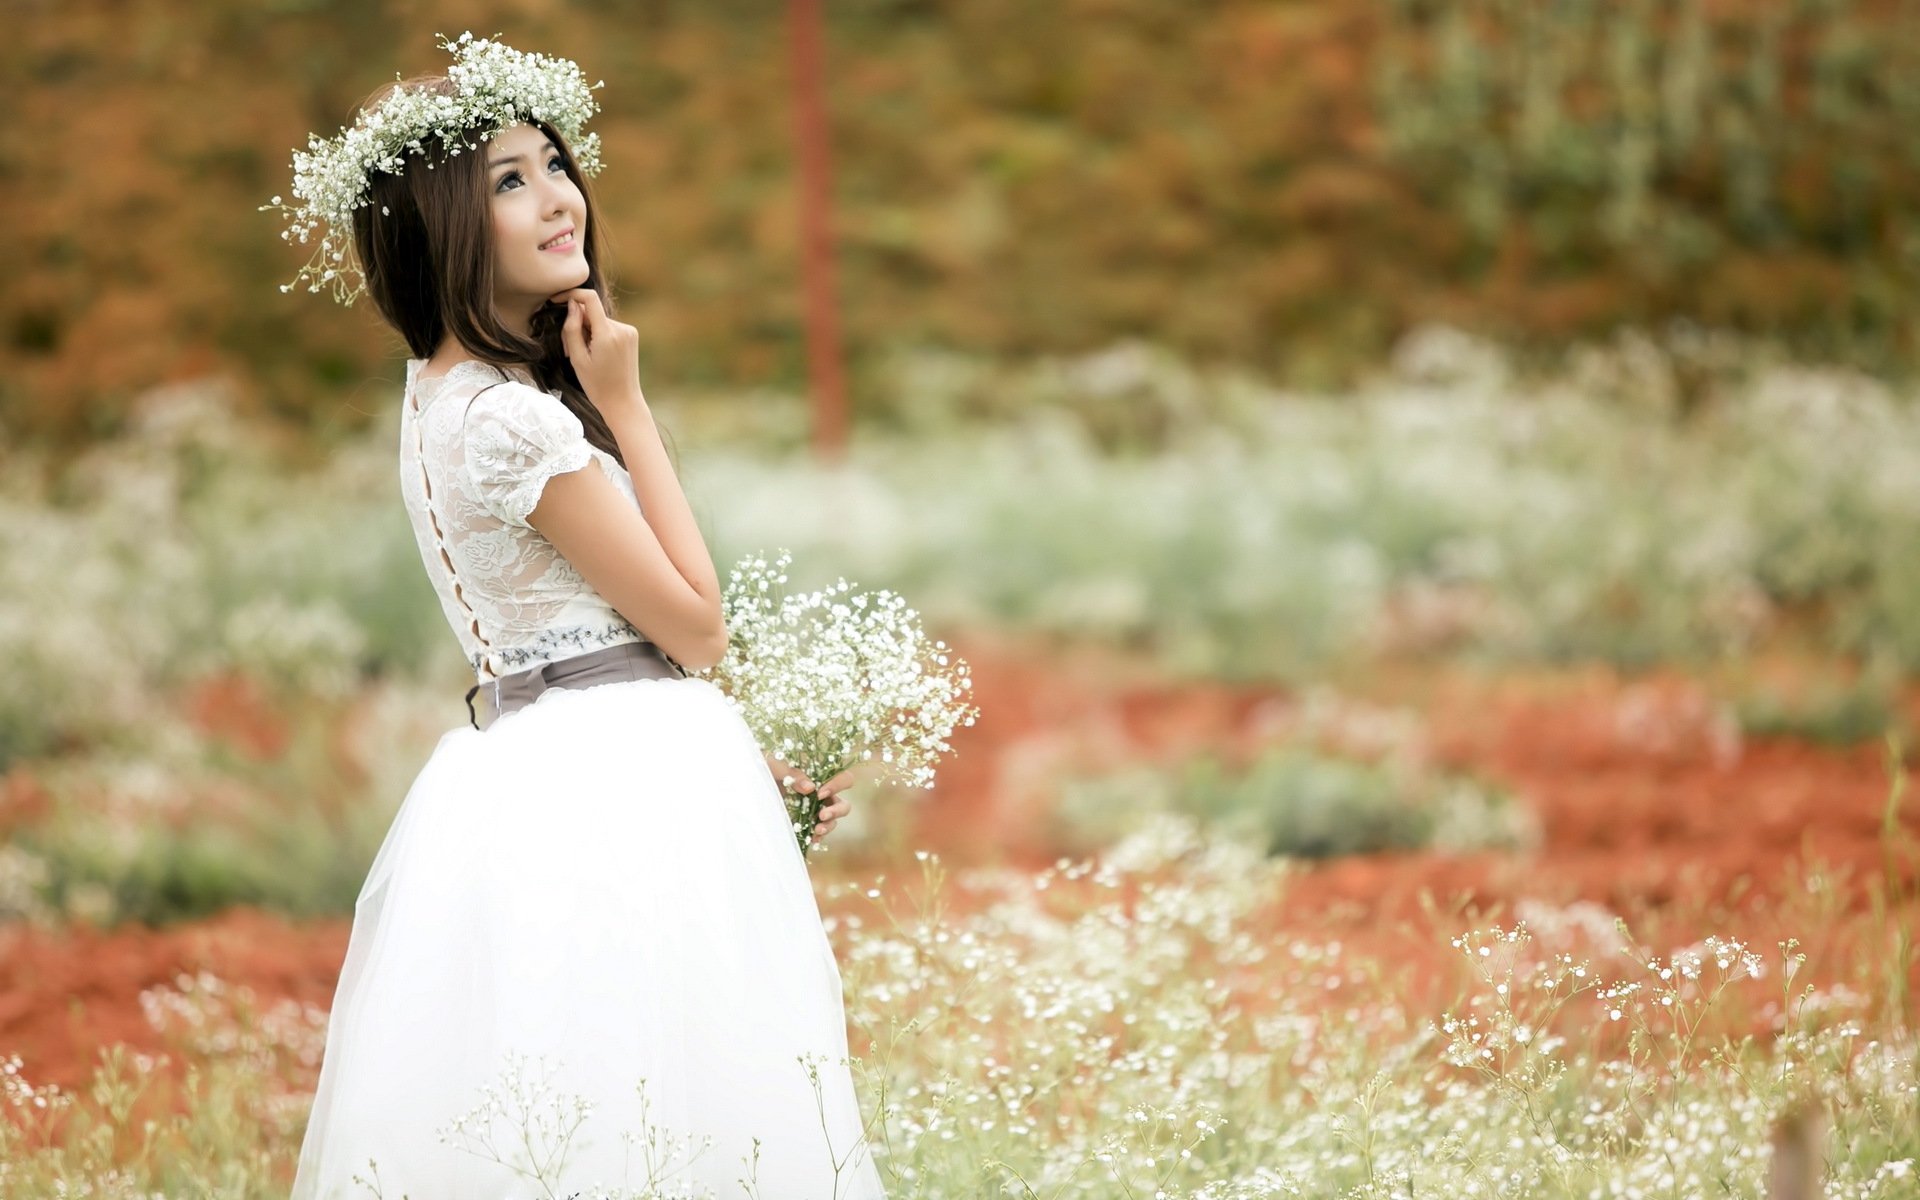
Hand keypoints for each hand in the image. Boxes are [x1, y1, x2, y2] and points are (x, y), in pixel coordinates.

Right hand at [553, 287, 643, 411]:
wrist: (622, 402)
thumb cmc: (597, 385)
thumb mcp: (577, 358)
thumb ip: (572, 329)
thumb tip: (573, 304)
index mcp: (607, 334)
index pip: (589, 298)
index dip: (571, 294)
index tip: (556, 299)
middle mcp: (622, 329)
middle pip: (591, 313)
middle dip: (577, 325)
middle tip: (570, 350)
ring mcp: (629, 331)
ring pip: (599, 320)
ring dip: (588, 332)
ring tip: (585, 356)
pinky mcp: (632, 335)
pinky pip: (608, 327)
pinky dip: (599, 335)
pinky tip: (598, 354)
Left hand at [764, 754, 855, 848]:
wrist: (748, 782)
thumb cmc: (765, 766)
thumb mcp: (776, 766)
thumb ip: (793, 774)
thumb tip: (809, 788)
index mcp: (820, 776)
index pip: (844, 779)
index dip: (838, 786)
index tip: (819, 793)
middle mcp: (822, 794)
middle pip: (844, 803)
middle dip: (837, 810)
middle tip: (821, 815)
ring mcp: (814, 810)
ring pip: (834, 820)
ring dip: (829, 826)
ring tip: (817, 830)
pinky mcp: (804, 822)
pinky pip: (819, 832)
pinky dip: (818, 836)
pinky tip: (811, 838)